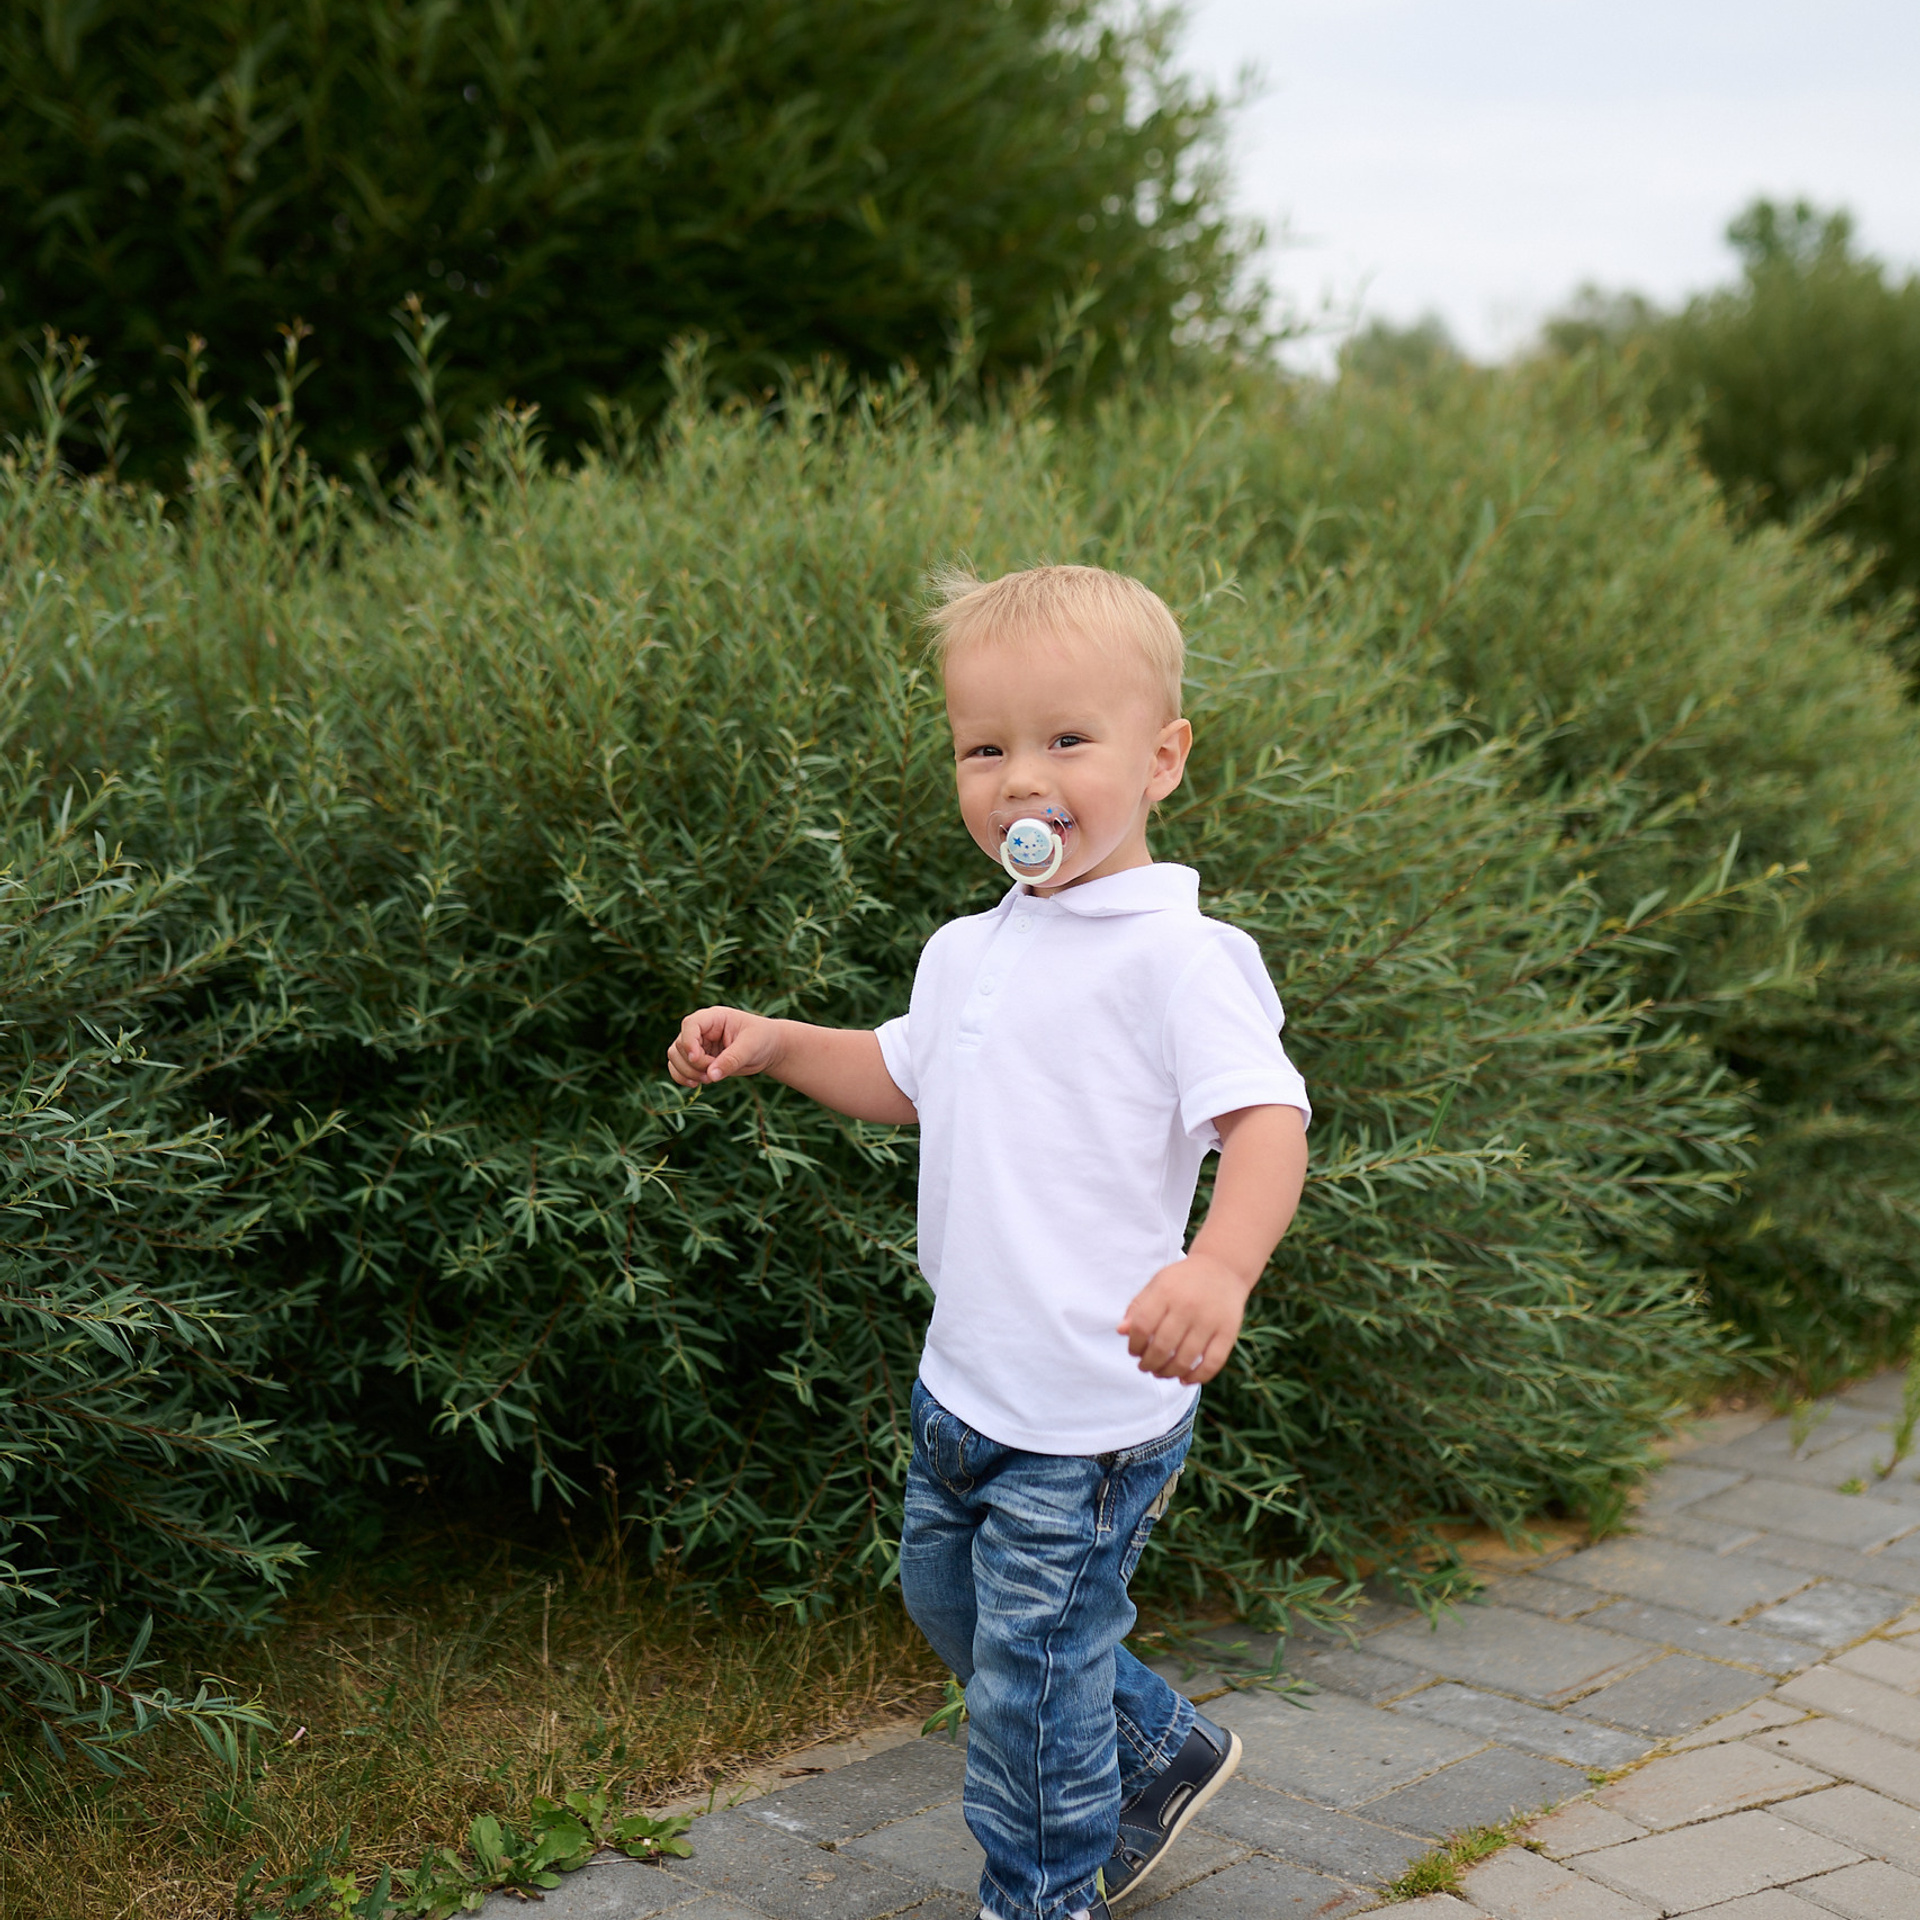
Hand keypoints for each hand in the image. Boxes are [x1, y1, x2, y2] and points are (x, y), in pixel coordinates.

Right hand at [667, 1006, 783, 1088]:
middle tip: (712, 1075)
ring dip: (686, 1072)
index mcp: (714, 1018)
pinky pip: (678, 1067)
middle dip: (693, 1064)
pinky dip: (682, 1077)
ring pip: (675, 1056)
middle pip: (680, 1045)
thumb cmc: (762, 1039)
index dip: (689, 1042)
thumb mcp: (751, 1047)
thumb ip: (731, 1059)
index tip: (697, 1059)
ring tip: (708, 1080)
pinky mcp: (698, 1059)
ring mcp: (697, 1044)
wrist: (768, 1049)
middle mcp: (702, 1029)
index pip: (690, 1025)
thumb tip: (711, 1075)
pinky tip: (696, 1084)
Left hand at [1117, 1253, 1251, 1384]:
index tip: (1134, 1351)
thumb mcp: (1157, 1284)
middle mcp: (1187, 1306)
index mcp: (1166, 1292)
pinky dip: (1196, 1377)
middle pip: (1161, 1347)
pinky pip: (1212, 1363)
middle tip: (1145, 1367)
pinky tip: (1184, 1379)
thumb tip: (1121, 1332)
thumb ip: (1138, 1307)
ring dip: (1168, 1373)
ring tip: (1161, 1373)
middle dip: (1148, 1364)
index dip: (1134, 1345)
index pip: (1142, 1326)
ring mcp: (1209, 1320)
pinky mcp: (1228, 1332)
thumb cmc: (1183, 1280)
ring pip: (1184, 1359)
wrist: (1223, 1268)